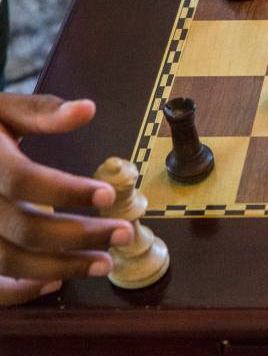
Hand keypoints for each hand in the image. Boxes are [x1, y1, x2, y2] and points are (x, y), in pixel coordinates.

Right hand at [0, 95, 133, 306]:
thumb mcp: (1, 111)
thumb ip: (42, 112)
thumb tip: (86, 109)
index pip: (25, 180)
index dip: (68, 191)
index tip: (110, 195)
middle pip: (24, 228)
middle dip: (79, 235)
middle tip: (123, 234)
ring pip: (8, 261)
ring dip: (60, 267)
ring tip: (104, 262)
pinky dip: (20, 291)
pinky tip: (56, 283)